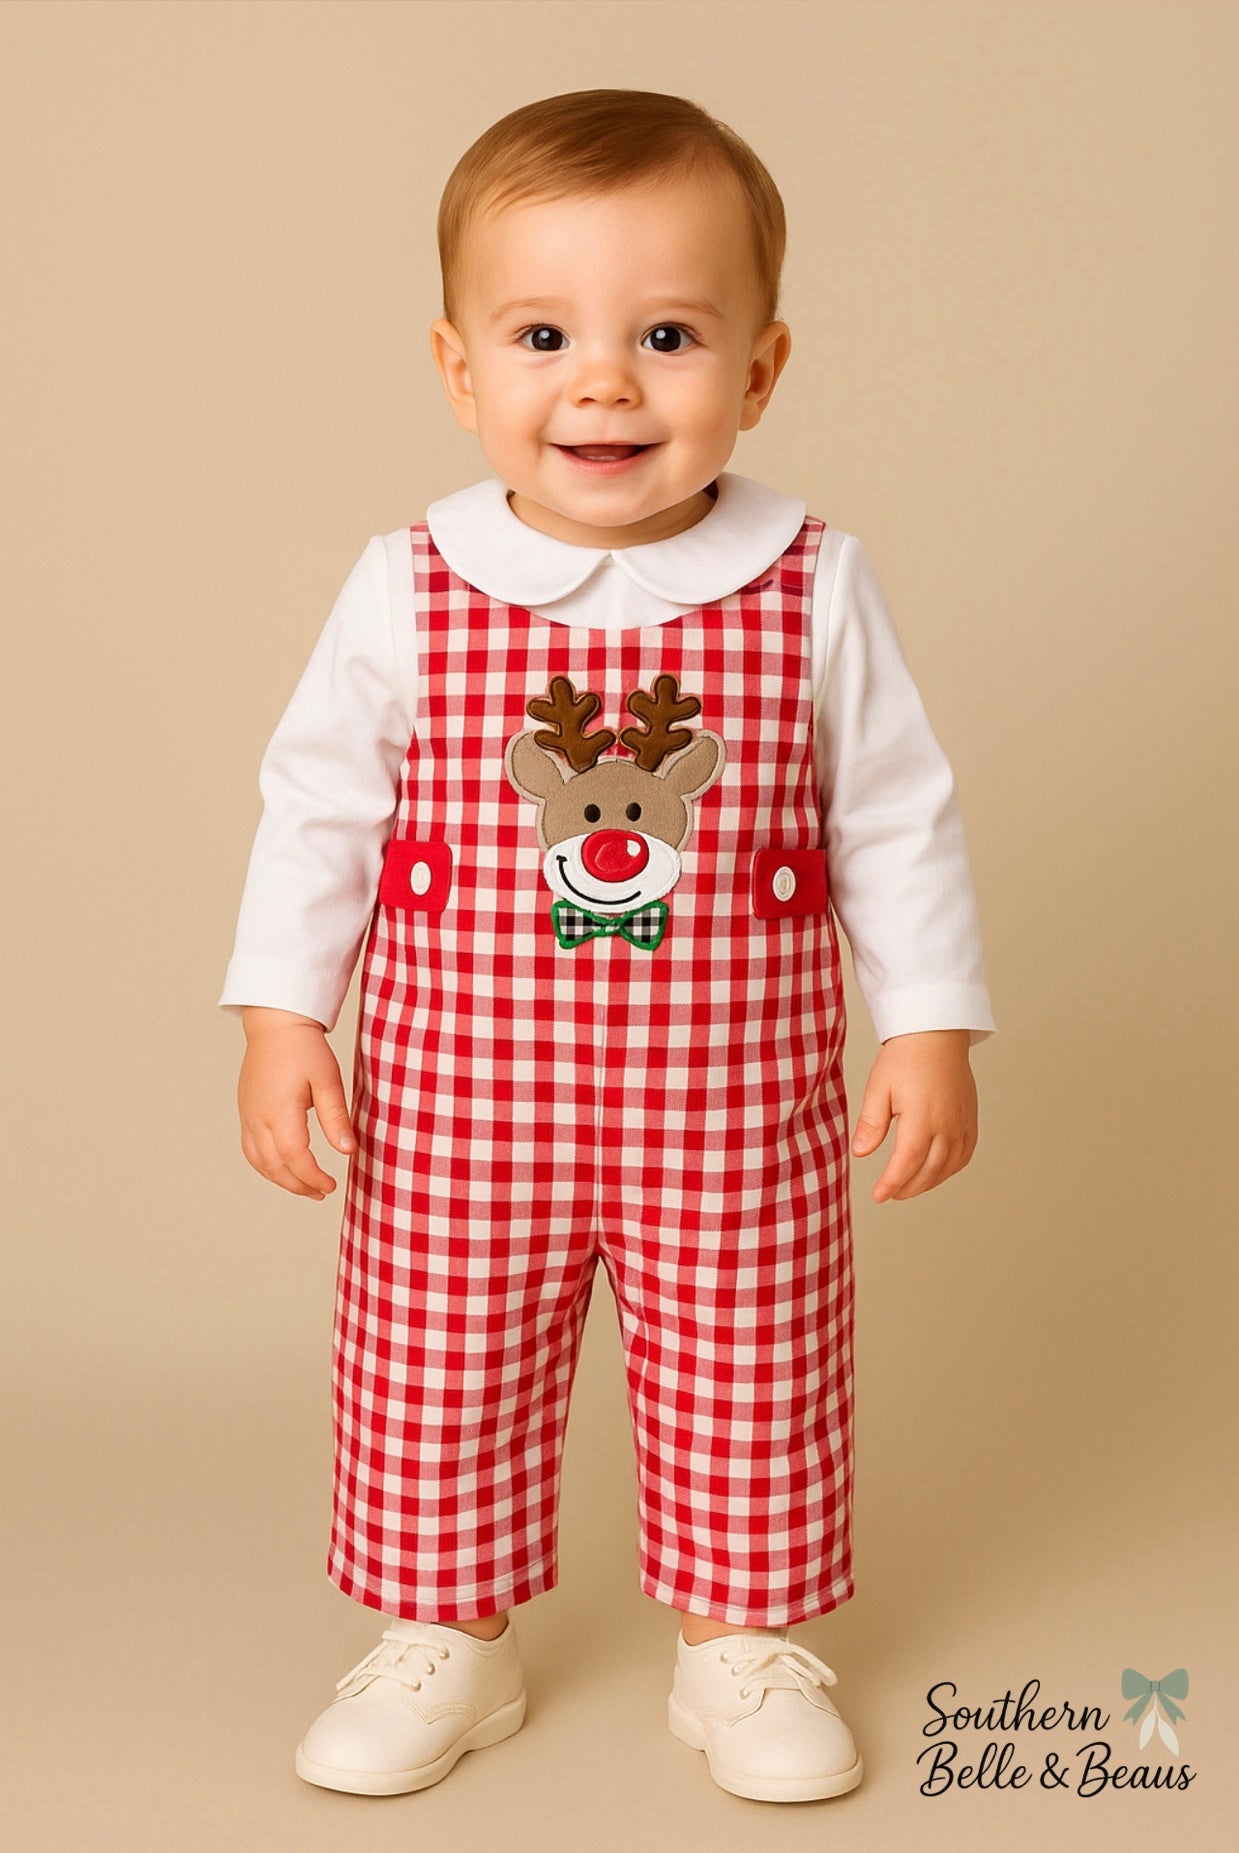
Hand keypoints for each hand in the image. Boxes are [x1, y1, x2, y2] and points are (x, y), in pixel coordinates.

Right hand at [236, 1007, 355, 1198]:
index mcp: (280, 1110)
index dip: (313, 1177)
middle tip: (322, 1192)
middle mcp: (258, 1117)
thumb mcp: (328, 1079)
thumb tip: (348, 1151)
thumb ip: (336, 1117)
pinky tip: (284, 1168)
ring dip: (281, 1179)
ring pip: (258, 1162)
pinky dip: (266, 1166)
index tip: (332, 1185)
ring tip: (305, 1187)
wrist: (276, 1025)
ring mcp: (247, 1115)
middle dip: (298, 1185)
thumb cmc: (304, 1048)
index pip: (294, 1157)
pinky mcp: (245, 1112)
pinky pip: (250, 1149)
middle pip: (274, 1166)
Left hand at [851, 1030, 977, 1204]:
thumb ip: (871, 1123)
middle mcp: (947, 1125)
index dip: (891, 1184)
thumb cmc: (905, 1057)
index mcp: (921, 1118)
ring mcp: (962, 1123)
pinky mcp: (971, 1119)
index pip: (906, 1163)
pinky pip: (965, 1154)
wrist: (936, 1034)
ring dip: (929, 1182)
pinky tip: (936, 1172)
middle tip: (890, 1194)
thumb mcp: (878, 1088)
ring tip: (909, 1186)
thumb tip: (860, 1152)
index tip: (879, 1196)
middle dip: (908, 1188)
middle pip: (929, 1170)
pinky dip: (950, 1169)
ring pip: (948, 1166)